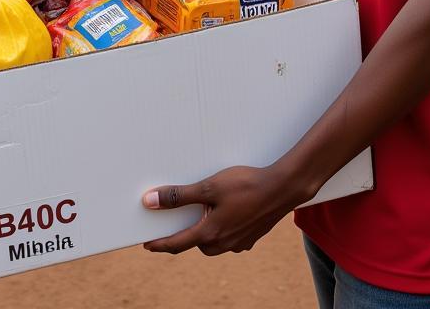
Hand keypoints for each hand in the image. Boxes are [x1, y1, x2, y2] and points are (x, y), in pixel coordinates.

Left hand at [142, 163, 304, 255]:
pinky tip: (225, 213)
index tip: (147, 244)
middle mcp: (224, 243)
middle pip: (196, 243)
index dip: (159, 244)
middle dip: (184, 236)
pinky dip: (221, 228)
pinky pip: (229, 238)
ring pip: (213, 242)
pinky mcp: (251, 237)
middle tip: (174, 222)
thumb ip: (179, 196)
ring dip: (204, 232)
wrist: (282, 189)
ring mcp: (239, 243)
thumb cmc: (246, 185)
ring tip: (200, 214)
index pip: (176, 243)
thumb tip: (151, 201)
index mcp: (210, 233)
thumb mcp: (208, 186)